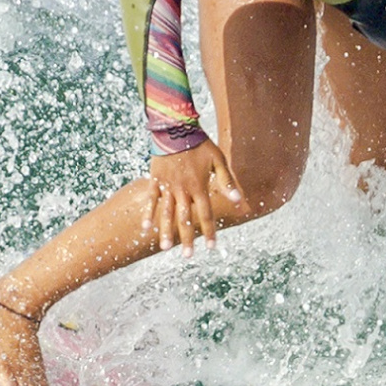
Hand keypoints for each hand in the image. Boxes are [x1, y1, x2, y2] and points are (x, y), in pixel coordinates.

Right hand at [144, 141, 243, 256]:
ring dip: (167, 232)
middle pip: (185, 219)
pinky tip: (146, 228)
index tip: (211, 247)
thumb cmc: (199, 143)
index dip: (210, 232)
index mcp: (199, 187)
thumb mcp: (218, 160)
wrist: (175, 128)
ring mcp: (167, 187)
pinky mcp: (155, 180)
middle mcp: (183, 191)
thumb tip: (239, 201)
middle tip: (187, 256)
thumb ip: (227, 182)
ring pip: (167, 213)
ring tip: (166, 248)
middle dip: (187, 239)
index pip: (206, 215)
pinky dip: (148, 214)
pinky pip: (151, 200)